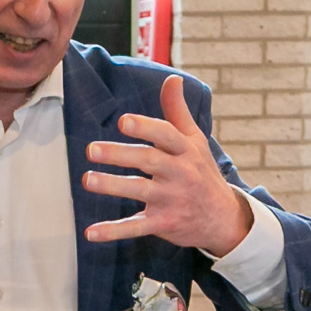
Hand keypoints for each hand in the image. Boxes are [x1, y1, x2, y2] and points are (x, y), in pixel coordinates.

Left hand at [82, 74, 254, 256]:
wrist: (223, 218)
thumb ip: (177, 111)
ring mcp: (171, 200)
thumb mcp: (195, 140)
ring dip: (113, 186)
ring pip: (140, 191)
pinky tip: (91, 232)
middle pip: (149, 161)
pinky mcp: (163, 223)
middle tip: (91, 149)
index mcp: (185, 150)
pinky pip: (136, 228)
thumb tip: (171, 78)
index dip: (145, 128)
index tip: (123, 121)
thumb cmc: (202, 172)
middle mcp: (180, 173)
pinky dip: (114, 231)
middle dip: (120, 155)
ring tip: (87, 180)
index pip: (166, 135)